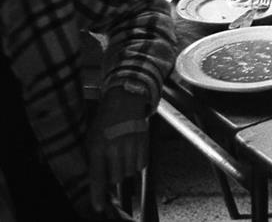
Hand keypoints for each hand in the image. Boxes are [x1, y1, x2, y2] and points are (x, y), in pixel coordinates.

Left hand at [86, 88, 149, 212]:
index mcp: (98, 147)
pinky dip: (136, 163)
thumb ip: (93, 157)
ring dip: (125, 169)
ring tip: (122, 156)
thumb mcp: (92, 137)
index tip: (99, 207)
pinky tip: (131, 153)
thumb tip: (95, 178)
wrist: (125, 99)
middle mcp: (115, 148)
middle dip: (113, 176)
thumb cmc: (105, 119)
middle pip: (116, 178)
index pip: (97, 177)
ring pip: (129, 173)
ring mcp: (131, 145)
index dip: (98, 195)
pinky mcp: (143, 143)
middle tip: (112, 165)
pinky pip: (141, 165)